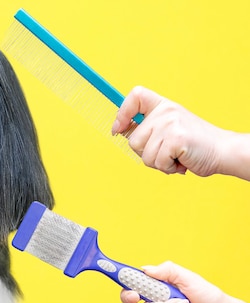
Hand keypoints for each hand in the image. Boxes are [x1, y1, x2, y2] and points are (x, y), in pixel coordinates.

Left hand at [112, 86, 227, 175]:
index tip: (119, 129)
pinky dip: (168, 168)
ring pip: (144, 154)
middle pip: (133, 140)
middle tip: (167, 152)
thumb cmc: (193, 144)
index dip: (122, 113)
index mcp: (163, 105)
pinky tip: (181, 160)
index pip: (136, 95)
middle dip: (147, 153)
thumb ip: (149, 127)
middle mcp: (166, 111)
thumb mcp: (169, 128)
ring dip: (158, 163)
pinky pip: (157, 162)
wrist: (222, 151)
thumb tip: (120, 130)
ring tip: (176, 156)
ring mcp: (171, 124)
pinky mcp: (176, 139)